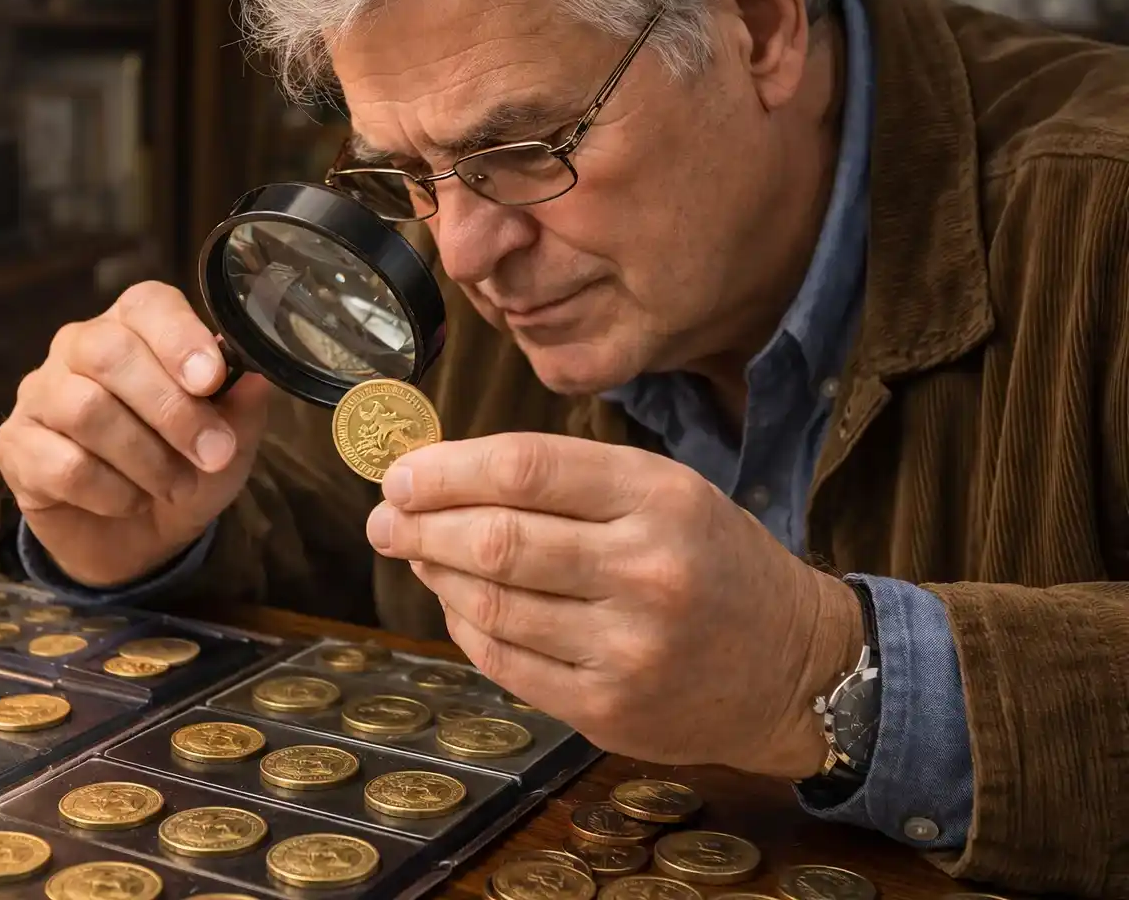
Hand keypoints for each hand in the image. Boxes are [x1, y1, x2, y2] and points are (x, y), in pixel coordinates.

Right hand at [0, 281, 270, 585]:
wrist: (140, 537)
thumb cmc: (185, 468)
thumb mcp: (230, 441)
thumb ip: (243, 405)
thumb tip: (258, 375)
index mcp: (134, 327)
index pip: (146, 305)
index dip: (179, 338)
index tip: (212, 380)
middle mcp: (78, 347)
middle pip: (109, 352)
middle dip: (171, 409)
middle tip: (212, 454)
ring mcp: (40, 394)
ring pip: (85, 409)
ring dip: (146, 458)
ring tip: (174, 485)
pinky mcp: (15, 446)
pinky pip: (63, 464)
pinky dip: (111, 492)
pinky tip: (129, 500)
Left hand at [365, 433, 863, 778]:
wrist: (794, 666)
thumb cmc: (713, 561)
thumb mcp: (663, 492)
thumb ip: (563, 479)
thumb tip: (439, 478)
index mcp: (660, 498)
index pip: (525, 469)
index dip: (445, 470)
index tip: (399, 474)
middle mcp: (647, 571)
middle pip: (497, 541)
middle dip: (421, 526)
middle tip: (384, 519)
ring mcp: (628, 648)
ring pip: (490, 606)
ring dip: (435, 577)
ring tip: (417, 557)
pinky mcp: (608, 708)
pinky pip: (505, 663)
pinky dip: (465, 629)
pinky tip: (458, 605)